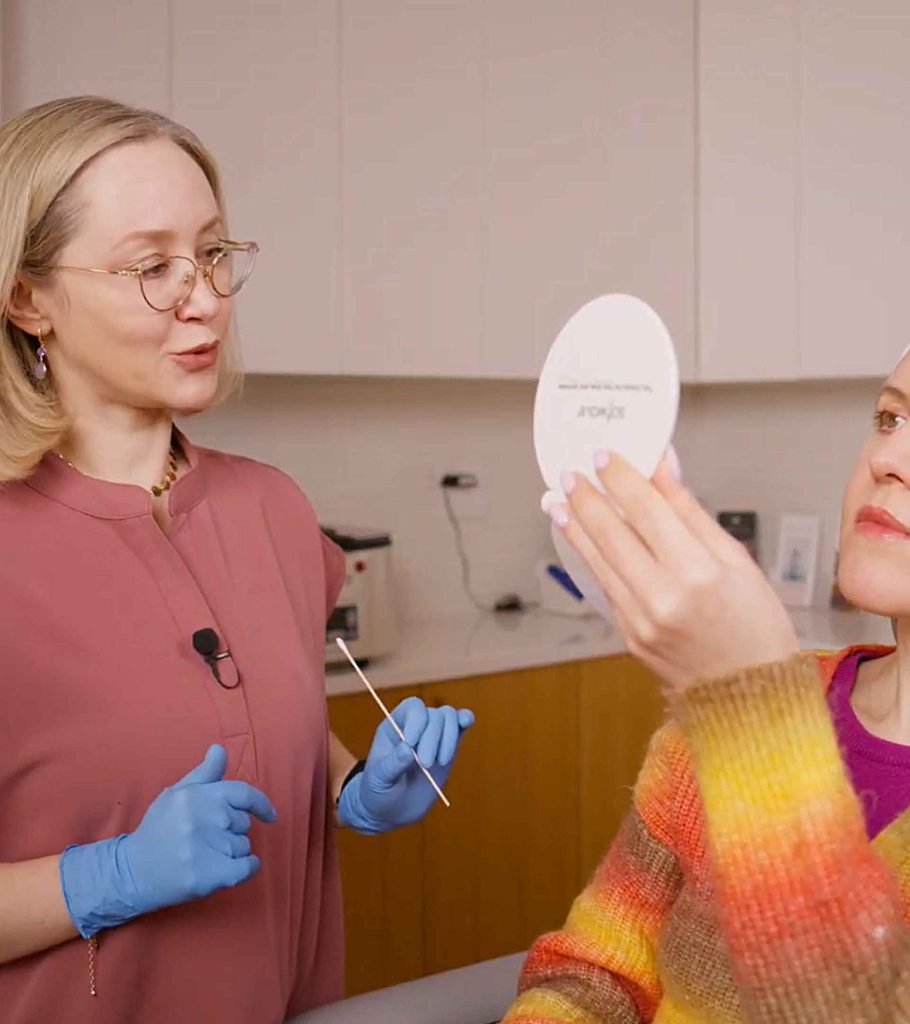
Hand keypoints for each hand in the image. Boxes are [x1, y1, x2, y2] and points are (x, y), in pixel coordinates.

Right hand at [60, 744, 277, 936]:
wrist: (131, 872)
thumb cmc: (157, 830)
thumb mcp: (176, 794)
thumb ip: (204, 773)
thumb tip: (220, 749)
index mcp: (199, 795)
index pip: (244, 794)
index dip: (261, 804)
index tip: (270, 815)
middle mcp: (207, 818)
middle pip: (243, 823)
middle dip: (231, 830)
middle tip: (205, 839)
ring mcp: (209, 848)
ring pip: (243, 846)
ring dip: (231, 851)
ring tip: (204, 855)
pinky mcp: (212, 876)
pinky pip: (248, 867)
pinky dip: (246, 868)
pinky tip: (231, 869)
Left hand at [336, 697, 474, 833]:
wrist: (392, 809)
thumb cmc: (379, 791)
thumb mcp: (378, 780)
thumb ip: (392, 764)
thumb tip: (408, 749)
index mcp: (393, 726)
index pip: (412, 707)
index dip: (417, 721)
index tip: (411, 745)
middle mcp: (415, 726)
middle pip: (433, 714)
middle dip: (432, 738)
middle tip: (425, 765)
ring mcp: (433, 735)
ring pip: (448, 716)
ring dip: (449, 737)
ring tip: (440, 762)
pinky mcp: (447, 747)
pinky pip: (459, 725)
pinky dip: (464, 720)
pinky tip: (466, 723)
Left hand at [548, 451, 798, 692]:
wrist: (753, 694)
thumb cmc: (756, 624)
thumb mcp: (736, 560)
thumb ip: (691, 513)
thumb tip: (663, 469)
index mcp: (698, 574)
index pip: (648, 512)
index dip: (622, 479)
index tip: (604, 456)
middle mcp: (664, 598)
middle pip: (613, 535)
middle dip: (587, 499)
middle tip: (569, 474)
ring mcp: (641, 621)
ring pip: (599, 562)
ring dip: (576, 529)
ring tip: (559, 502)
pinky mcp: (629, 637)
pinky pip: (605, 589)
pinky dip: (591, 560)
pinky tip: (581, 540)